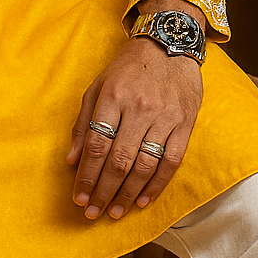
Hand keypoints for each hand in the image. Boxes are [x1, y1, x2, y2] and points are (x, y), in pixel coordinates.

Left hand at [66, 38, 202, 219]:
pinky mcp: (185, 124)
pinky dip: (156, 185)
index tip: (78, 197)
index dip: (86, 175)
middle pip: (119, 159)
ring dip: (127, 194)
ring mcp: (165, 117)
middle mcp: (139, 107)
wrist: (170, 44)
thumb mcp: (98, 85)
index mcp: (113, 96)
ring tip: (114, 212)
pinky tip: (143, 201)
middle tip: (92, 212)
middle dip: (103, 191)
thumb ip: (83, 122)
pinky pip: (171, 162)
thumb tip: (72, 160)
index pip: (96, 144)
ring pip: (144, 165)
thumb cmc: (129, 68)